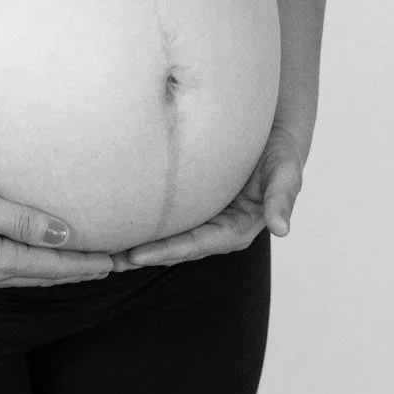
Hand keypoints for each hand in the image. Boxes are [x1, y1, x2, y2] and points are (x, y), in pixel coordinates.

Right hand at [0, 168, 117, 289]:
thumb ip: (20, 220)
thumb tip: (63, 235)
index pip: (51, 266)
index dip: (85, 265)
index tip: (116, 263)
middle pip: (40, 276)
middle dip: (75, 271)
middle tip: (108, 267)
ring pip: (20, 276)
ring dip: (51, 271)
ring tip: (77, 265)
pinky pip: (2, 272)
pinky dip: (25, 267)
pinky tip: (27, 260)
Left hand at [111, 122, 305, 268]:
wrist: (275, 133)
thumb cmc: (281, 151)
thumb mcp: (286, 171)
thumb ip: (282, 198)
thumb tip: (282, 229)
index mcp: (238, 228)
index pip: (197, 245)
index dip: (168, 251)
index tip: (136, 256)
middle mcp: (219, 229)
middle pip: (178, 248)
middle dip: (146, 256)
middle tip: (109, 260)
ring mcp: (206, 218)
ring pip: (170, 237)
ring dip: (141, 246)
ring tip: (107, 252)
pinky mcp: (196, 205)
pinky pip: (169, 220)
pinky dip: (147, 225)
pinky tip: (121, 224)